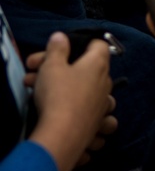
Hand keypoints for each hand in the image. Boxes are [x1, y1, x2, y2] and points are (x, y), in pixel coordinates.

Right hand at [25, 32, 116, 170]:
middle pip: (90, 70)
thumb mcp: (52, 66)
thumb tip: (61, 36)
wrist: (62, 134)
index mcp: (98, 65)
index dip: (81, 44)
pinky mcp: (98, 125)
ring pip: (96, 94)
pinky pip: (97, 119)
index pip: (99, 45)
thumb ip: (57, 49)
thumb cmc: (58, 95)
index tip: (61, 51)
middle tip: (34, 77)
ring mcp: (104, 105)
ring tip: (55, 96)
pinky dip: (89, 119)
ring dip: (79, 93)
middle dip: (63, 70)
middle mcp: (106, 84)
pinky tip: (74, 118)